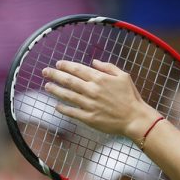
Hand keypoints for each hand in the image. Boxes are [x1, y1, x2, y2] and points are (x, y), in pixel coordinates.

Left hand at [42, 60, 157, 138]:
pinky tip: (56, 105)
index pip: (78, 69)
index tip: (58, 64)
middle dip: (55, 75)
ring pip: (67, 95)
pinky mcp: (89, 118)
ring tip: (47, 86)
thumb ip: (108, 67)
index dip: (66, 66)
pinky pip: (72, 112)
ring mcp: (89, 104)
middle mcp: (92, 90)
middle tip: (45, 72)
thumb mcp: (123, 76)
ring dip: (55, 90)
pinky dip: (63, 108)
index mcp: (100, 79)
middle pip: (69, 81)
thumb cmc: (130, 96)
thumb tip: (94, 62)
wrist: (134, 117)